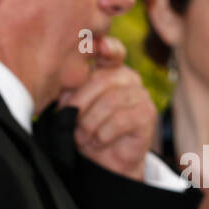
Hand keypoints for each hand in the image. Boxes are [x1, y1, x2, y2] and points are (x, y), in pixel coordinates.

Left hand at [58, 36, 155, 180]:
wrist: (103, 161)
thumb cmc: (86, 131)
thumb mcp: (71, 107)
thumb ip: (69, 90)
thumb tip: (62, 78)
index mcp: (109, 70)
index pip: (112, 51)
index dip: (107, 47)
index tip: (98, 48)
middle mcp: (128, 78)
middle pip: (102, 80)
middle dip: (80, 104)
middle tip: (71, 123)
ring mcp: (140, 94)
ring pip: (111, 101)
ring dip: (90, 123)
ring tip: (83, 137)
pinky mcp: (147, 114)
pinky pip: (120, 120)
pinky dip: (103, 134)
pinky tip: (98, 141)